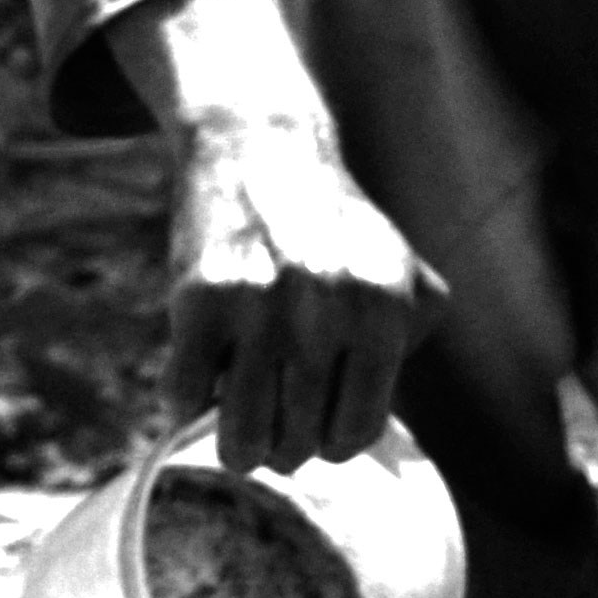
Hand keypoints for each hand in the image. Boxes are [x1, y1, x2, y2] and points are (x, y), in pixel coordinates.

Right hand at [109, 0, 444, 469]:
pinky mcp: (199, 299)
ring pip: (243, 435)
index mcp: (383, 313)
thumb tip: (373, 425)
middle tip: (271, 428)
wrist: (261, 149)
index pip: (356, 431)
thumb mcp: (400, 270)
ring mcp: (261, 306)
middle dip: (283, 448)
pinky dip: (187, 402)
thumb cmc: (333, 227)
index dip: (331, 444)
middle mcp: (328, 312)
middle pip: (299, 443)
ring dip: (236, 446)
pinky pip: (187, 395)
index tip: (315, 431)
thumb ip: (410, 341)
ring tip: (235, 430)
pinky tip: (201, 379)